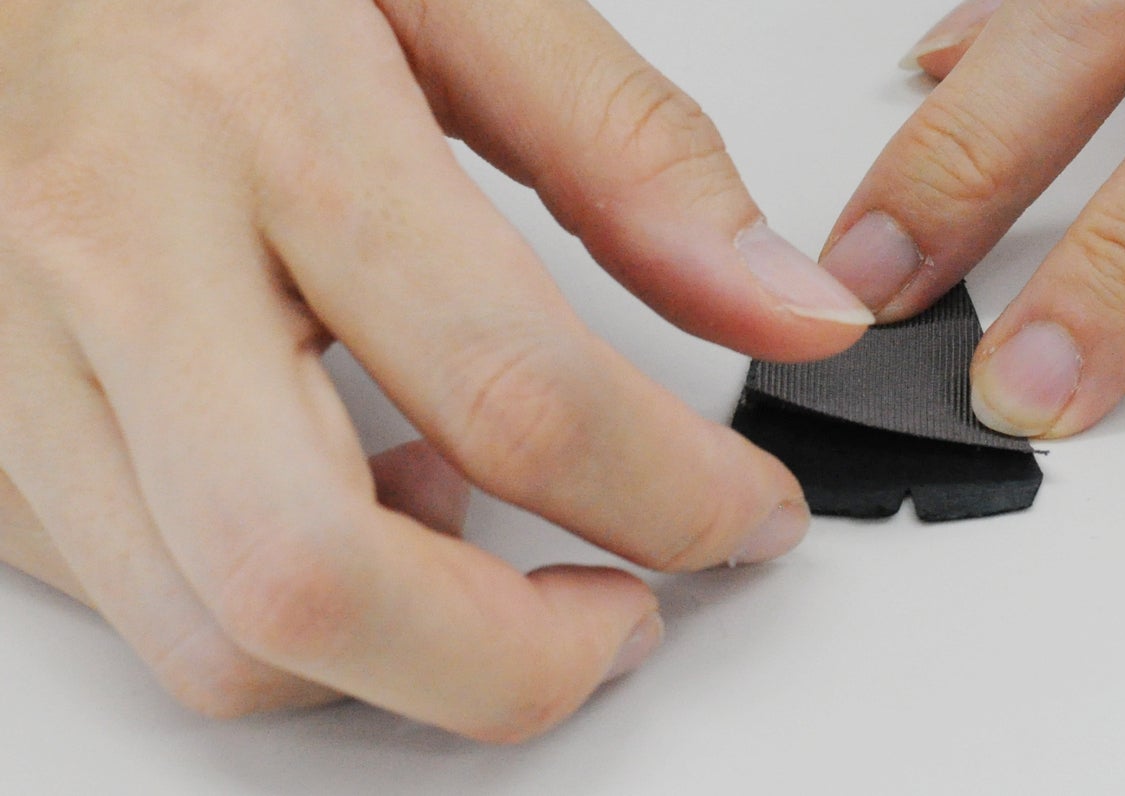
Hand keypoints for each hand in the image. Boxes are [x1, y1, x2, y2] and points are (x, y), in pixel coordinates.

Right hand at [0, 0, 870, 740]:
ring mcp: (16, 349)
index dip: (671, 497)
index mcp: (269, 113)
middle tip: (616, 621)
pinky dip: (271, 607)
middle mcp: (116, 248)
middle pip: (312, 580)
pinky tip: (332, 490)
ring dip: (393, 649)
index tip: (741, 516)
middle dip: (510, 663)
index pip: (512, 388)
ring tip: (473, 533)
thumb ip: (631, 153)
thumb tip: (783, 304)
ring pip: (207, 633)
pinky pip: (131, 593)